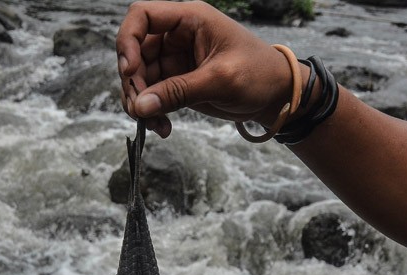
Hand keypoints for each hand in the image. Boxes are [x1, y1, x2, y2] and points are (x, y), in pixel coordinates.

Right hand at [116, 1, 296, 136]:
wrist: (278, 96)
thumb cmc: (259, 75)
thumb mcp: (221, 81)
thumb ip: (179, 92)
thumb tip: (140, 106)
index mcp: (190, 19)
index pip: (142, 16)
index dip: (127, 40)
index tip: (130, 71)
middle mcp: (177, 35)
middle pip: (135, 52)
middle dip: (133, 83)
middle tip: (141, 111)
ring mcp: (175, 60)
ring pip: (139, 78)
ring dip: (140, 103)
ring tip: (155, 125)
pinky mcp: (177, 82)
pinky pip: (152, 96)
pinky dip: (151, 112)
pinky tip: (163, 127)